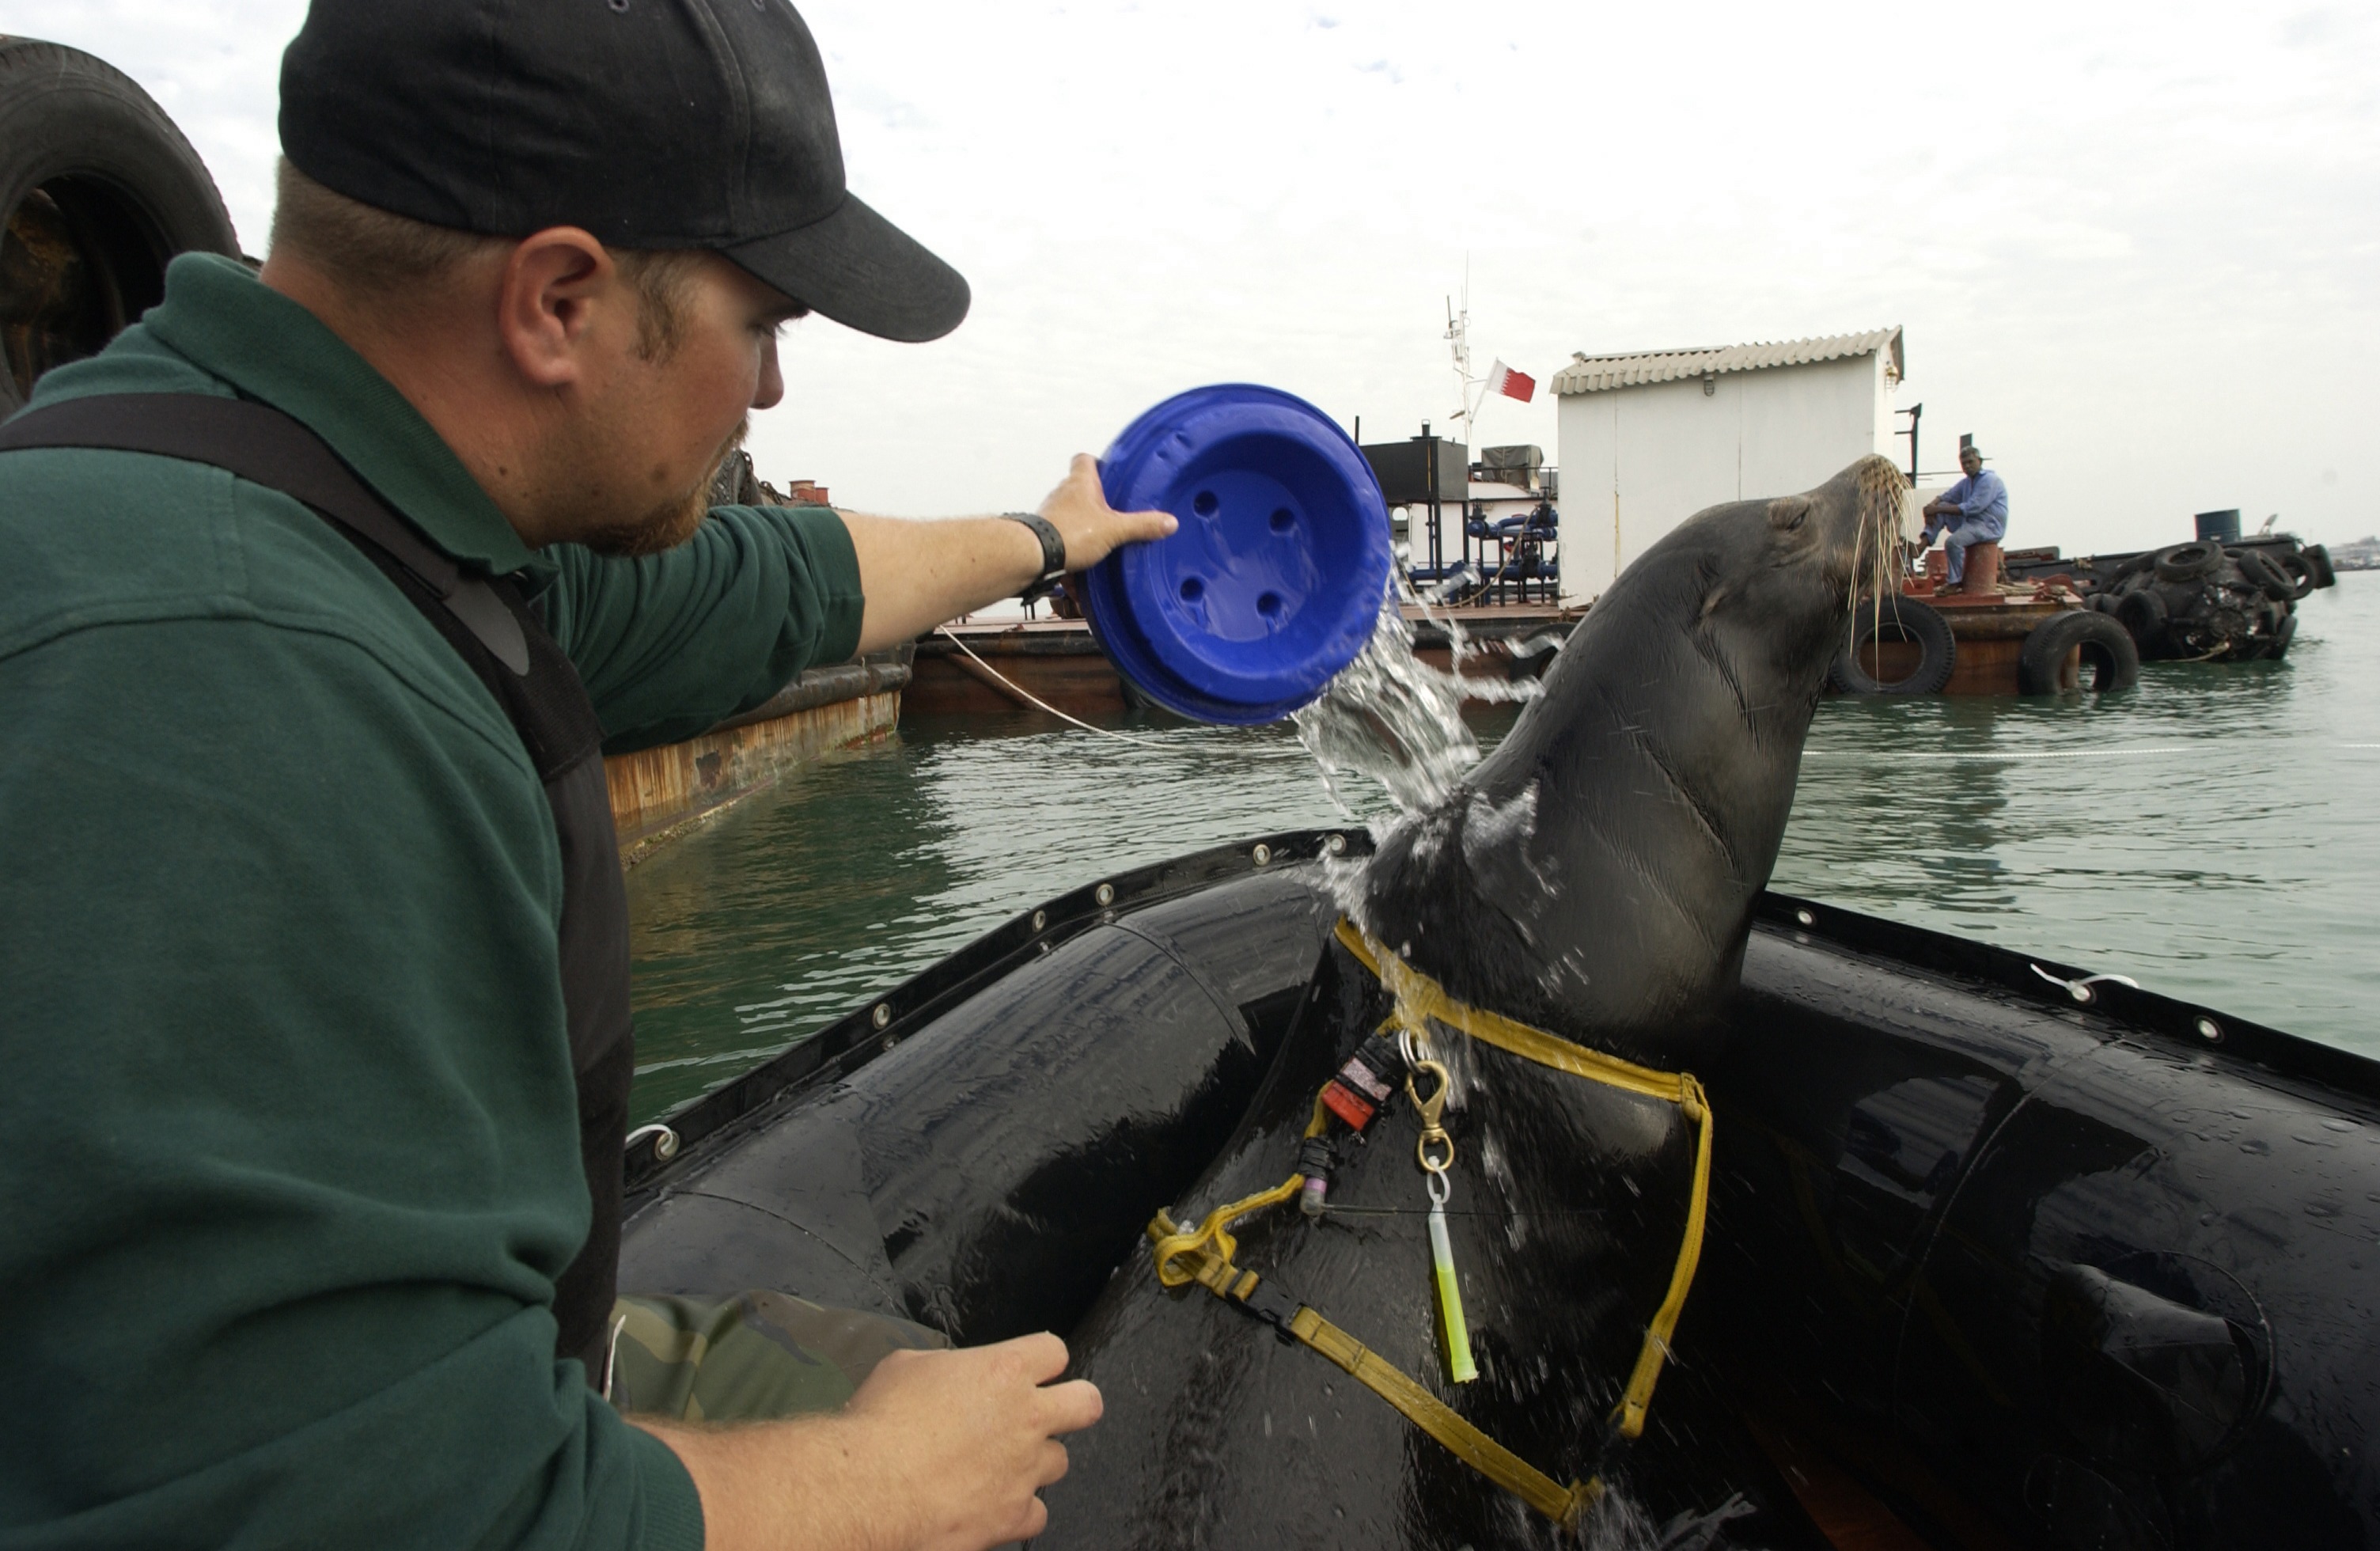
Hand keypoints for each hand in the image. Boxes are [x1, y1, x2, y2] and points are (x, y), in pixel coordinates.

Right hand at [848, 1333, 1101, 1549]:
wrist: (869, 1491)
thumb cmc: (880, 1426)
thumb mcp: (906, 1367)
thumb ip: (945, 1367)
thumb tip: (948, 1375)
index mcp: (1004, 1371)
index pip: (1054, 1352)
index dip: (1041, 1361)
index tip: (1028, 1371)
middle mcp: (1026, 1418)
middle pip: (1086, 1403)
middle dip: (1073, 1405)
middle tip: (1049, 1414)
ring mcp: (1025, 1470)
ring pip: (1058, 1462)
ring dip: (1034, 1462)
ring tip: (998, 1466)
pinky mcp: (1014, 1516)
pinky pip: (1036, 1514)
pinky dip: (1018, 1511)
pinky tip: (992, 1504)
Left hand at [1037, 454, 1175, 571]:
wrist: (1035, 556)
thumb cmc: (1069, 534)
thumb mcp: (1114, 530)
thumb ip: (1142, 525)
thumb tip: (1168, 522)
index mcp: (1081, 483)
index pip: (1085, 459)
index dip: (1097, 462)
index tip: (1109, 471)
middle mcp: (1063, 493)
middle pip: (1079, 487)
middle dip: (1094, 499)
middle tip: (1112, 512)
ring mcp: (1051, 512)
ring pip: (1069, 511)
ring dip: (1082, 522)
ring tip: (1099, 537)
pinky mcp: (1044, 532)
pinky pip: (1061, 533)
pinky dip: (1071, 543)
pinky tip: (1083, 558)